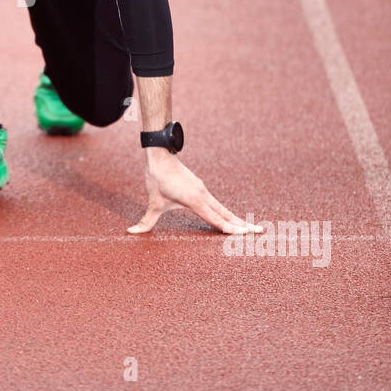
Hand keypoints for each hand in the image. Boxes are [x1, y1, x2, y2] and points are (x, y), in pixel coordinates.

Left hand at [127, 150, 263, 235]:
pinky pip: (217, 204)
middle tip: (259, 232)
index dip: (230, 229)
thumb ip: (146, 221)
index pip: (216, 219)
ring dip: (237, 219)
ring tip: (251, 228)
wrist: (160, 155)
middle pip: (226, 214)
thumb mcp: (152, 202)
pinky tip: (230, 218)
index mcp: (195, 200)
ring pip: (223, 209)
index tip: (244, 235)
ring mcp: (204, 191)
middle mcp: (204, 196)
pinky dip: (226, 213)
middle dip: (242, 225)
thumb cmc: (157, 178)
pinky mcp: (201, 189)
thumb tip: (131, 232)